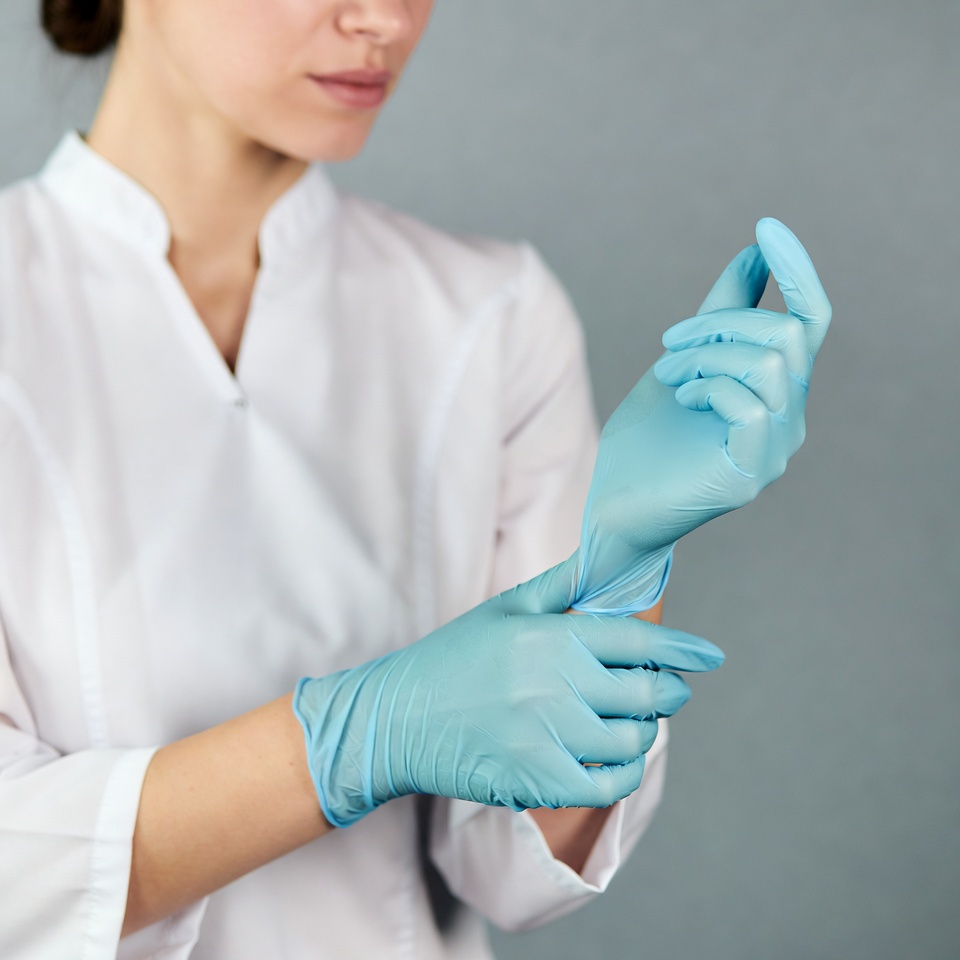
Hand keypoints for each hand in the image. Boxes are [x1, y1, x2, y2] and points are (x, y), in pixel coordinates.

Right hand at [293, 556, 723, 826]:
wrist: (395, 719)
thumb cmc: (450, 658)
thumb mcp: (503, 610)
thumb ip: (560, 587)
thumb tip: (602, 561)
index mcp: (552, 636)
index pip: (638, 639)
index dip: (682, 648)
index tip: (709, 656)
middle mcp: (558, 684)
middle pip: (649, 692)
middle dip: (670, 691)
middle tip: (669, 691)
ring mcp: (549, 735)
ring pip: (634, 739)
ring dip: (643, 731)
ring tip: (630, 722)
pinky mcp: (538, 780)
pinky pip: (608, 784)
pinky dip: (624, 773)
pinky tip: (616, 760)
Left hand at [573, 218, 831, 613]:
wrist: (613, 507)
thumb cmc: (646, 439)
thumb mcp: (683, 360)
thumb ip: (720, 313)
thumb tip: (753, 254)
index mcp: (777, 391)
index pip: (811, 321)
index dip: (797, 271)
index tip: (765, 228)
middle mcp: (789, 420)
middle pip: (788, 335)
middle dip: (721, 322)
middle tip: (670, 342)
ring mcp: (775, 450)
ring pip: (769, 363)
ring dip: (706, 354)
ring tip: (667, 374)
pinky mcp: (751, 473)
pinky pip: (750, 403)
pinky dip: (707, 385)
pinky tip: (680, 398)